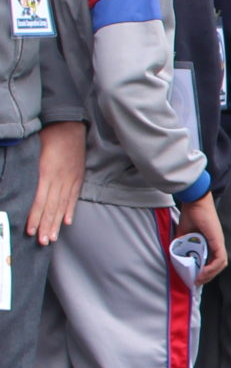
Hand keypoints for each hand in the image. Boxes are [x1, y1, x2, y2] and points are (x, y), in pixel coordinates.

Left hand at [29, 120, 82, 244]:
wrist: (70, 125)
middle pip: (51, 207)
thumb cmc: (48, 135)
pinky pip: (73, 197)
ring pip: (62, 205)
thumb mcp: (32, 150)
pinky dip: (69, 210)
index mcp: (46, 172)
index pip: (39, 200)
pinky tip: (66, 222)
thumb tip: (16, 183)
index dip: (35, 217)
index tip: (30, 230)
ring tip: (52, 237)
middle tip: (42, 242)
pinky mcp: (78, 178)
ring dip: (56, 223)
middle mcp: (59, 179)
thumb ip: (26, 168)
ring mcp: (70, 179)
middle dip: (46, 225)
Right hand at [176, 194, 225, 282]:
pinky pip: (219, 259)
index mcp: (211, 243)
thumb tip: (174, 257)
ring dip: (209, 274)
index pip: (212, 261)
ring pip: (220, 264)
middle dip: (207, 276)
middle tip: (195, 282)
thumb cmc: (190, 215)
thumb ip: (180, 245)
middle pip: (217, 265)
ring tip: (198, 280)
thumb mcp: (182, 235)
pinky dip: (211, 268)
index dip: (205, 271)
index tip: (194, 278)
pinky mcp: (218, 241)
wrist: (194, 203)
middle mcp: (217, 244)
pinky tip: (202, 273)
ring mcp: (219, 242)